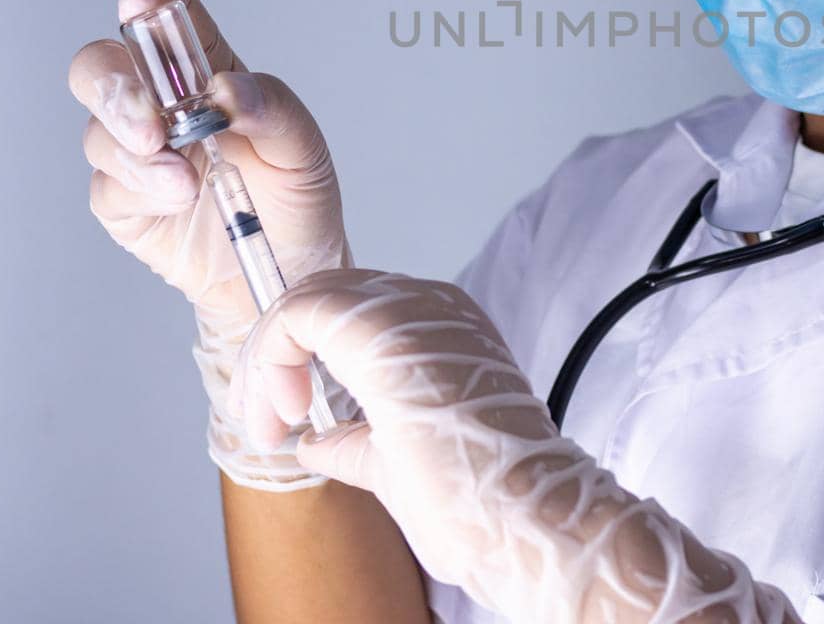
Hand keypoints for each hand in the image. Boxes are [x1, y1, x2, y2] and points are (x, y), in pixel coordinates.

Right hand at [68, 0, 353, 486]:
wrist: (285, 272)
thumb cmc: (295, 199)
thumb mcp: (304, 149)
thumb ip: (272, 107)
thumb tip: (226, 89)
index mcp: (206, 71)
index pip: (167, 13)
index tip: (142, 1)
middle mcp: (162, 102)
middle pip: (102, 64)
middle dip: (115, 86)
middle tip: (151, 122)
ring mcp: (138, 150)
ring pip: (98, 128)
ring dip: (137, 152)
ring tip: (186, 183)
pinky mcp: (123, 198)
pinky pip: (108, 184)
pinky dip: (140, 189)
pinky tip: (178, 199)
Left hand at [229, 268, 800, 621]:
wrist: (548, 534)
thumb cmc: (496, 510)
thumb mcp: (414, 468)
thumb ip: (366, 442)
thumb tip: (318, 438)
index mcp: (450, 327)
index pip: (359, 306)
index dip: (309, 347)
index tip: (289, 407)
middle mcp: (441, 306)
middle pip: (332, 290)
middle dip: (285, 348)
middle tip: (275, 417)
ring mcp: (424, 317)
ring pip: (315, 293)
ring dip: (278, 356)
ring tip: (277, 420)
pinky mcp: (400, 341)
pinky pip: (310, 312)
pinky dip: (281, 356)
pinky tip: (284, 413)